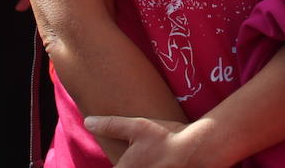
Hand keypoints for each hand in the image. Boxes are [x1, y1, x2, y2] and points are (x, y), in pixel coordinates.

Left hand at [83, 116, 209, 167]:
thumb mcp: (137, 126)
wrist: (197, 149)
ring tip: (149, 158)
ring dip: (140, 164)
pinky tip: (159, 162)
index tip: (124, 157)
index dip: (118, 163)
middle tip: (139, 154)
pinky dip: (153, 166)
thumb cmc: (166, 138)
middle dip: (128, 163)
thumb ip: (110, 125)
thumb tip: (87, 121)